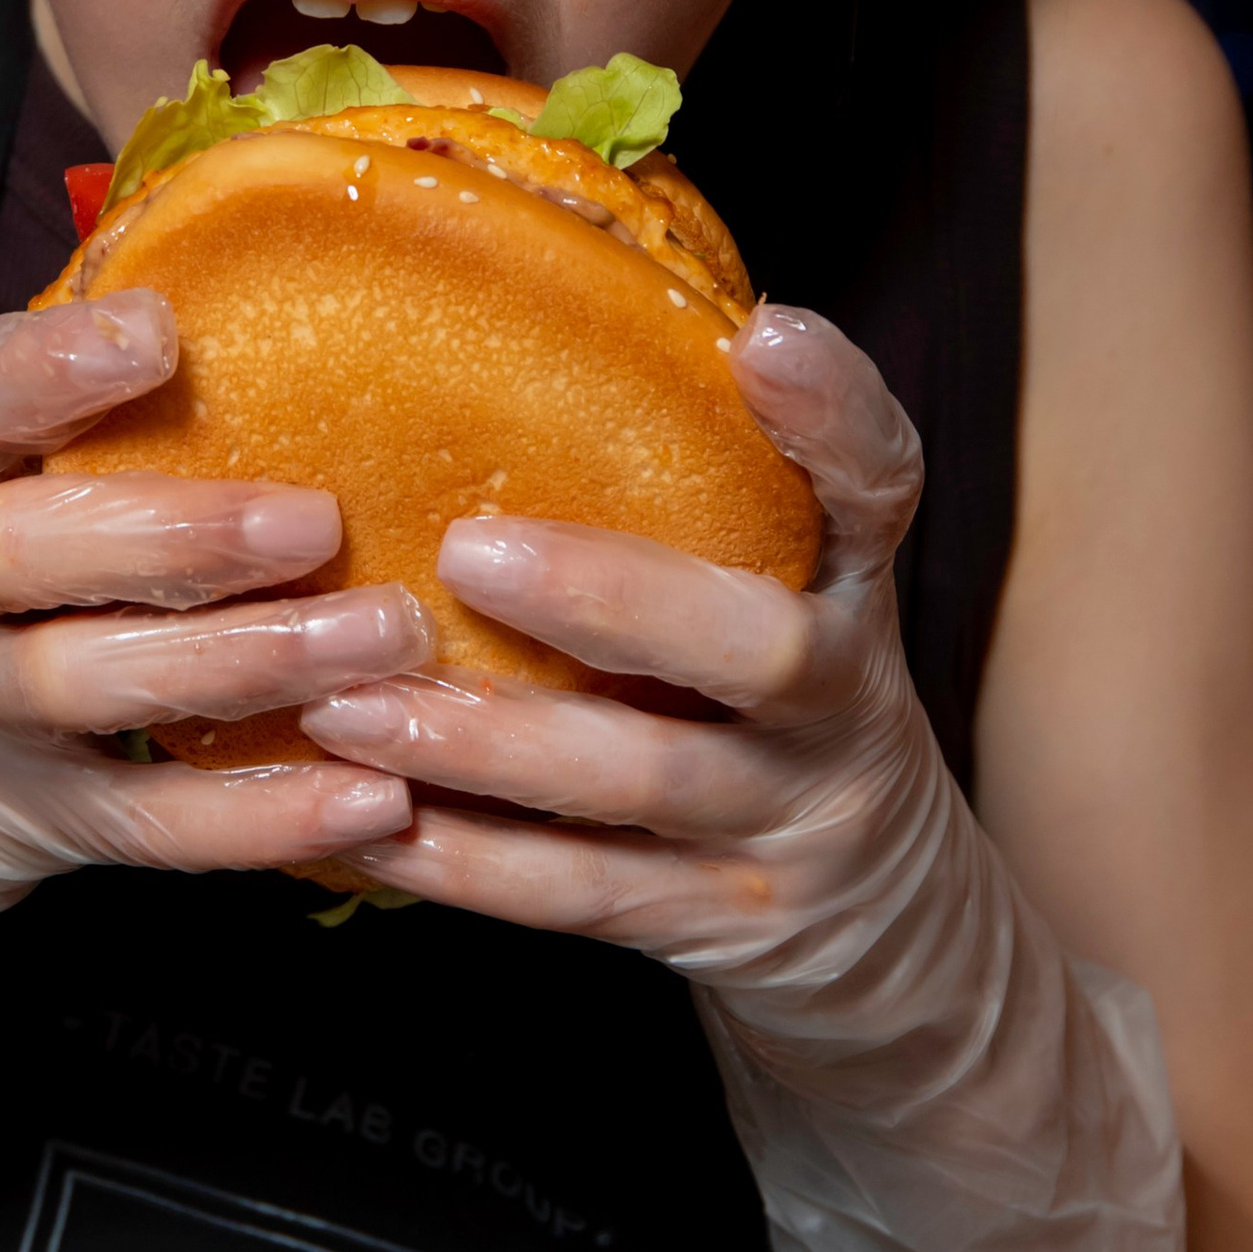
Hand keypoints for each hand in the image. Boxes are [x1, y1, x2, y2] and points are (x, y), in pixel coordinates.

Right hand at [0, 292, 420, 1216]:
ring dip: (248, 660)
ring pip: (95, 686)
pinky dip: (259, 817)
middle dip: (175, 533)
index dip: (42, 368)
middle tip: (316, 518)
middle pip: (21, 554)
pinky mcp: (36, 823)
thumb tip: (223, 259)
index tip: (155, 332)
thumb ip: (55, 392)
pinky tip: (372, 796)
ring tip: (383, 636)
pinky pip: (148, 823)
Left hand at [299, 305, 1187, 1251]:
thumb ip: (711, 494)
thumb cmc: (786, 717)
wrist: (902, 947)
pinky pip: (587, 896)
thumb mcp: (794, 600)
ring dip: (492, 745)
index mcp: (857, 594)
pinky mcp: (721, 927)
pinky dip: (470, 864)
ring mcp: (788, 827)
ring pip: (647, 786)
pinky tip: (367, 824)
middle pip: (764, 653)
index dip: (835, 414)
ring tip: (351, 705)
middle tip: (466, 551)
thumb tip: (547, 304)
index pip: (878, 490)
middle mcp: (844, 706)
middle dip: (615, 599)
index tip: (765, 337)